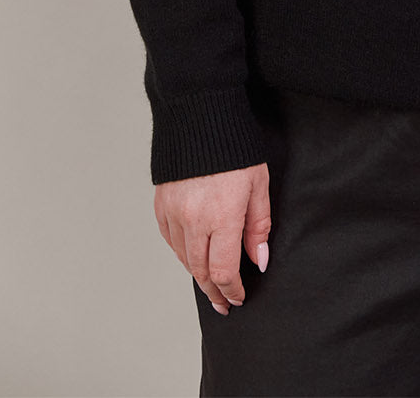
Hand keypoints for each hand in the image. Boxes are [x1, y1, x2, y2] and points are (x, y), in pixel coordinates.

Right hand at [154, 163, 270, 314]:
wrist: (200, 117)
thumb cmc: (236, 149)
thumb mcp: (258, 185)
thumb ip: (258, 226)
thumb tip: (258, 259)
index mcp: (222, 216)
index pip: (223, 271)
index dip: (231, 290)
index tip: (238, 298)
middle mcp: (193, 220)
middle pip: (201, 271)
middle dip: (214, 292)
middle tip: (223, 304)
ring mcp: (173, 213)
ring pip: (183, 258)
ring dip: (198, 274)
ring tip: (211, 284)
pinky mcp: (161, 205)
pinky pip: (170, 240)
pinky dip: (182, 253)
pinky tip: (193, 256)